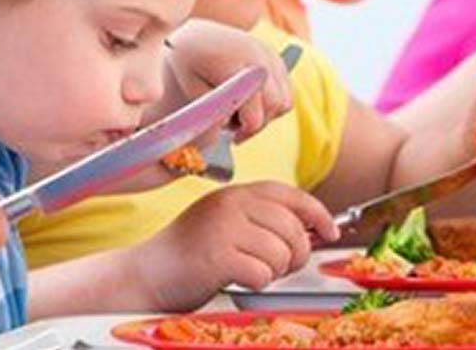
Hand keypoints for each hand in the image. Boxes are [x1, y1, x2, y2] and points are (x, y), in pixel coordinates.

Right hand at [130, 182, 338, 310]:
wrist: (144, 275)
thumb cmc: (189, 254)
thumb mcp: (227, 223)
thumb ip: (264, 221)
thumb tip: (314, 230)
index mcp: (236, 193)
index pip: (291, 195)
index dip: (318, 214)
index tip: (330, 231)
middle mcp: (230, 204)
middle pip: (292, 228)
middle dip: (296, 254)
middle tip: (280, 266)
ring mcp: (223, 228)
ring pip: (281, 253)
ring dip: (274, 271)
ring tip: (251, 271)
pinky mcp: (216, 256)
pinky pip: (262, 274)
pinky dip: (256, 283)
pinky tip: (237, 278)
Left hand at [160, 19, 293, 139]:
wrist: (196, 33)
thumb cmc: (188, 59)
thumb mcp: (191, 87)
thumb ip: (209, 112)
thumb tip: (221, 133)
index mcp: (237, 66)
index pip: (255, 112)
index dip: (245, 130)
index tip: (233, 138)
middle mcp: (259, 57)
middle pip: (275, 106)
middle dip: (257, 125)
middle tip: (238, 133)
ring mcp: (270, 56)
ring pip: (285, 100)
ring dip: (268, 114)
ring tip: (243, 116)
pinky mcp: (275, 57)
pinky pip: (286, 89)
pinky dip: (273, 102)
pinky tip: (251, 103)